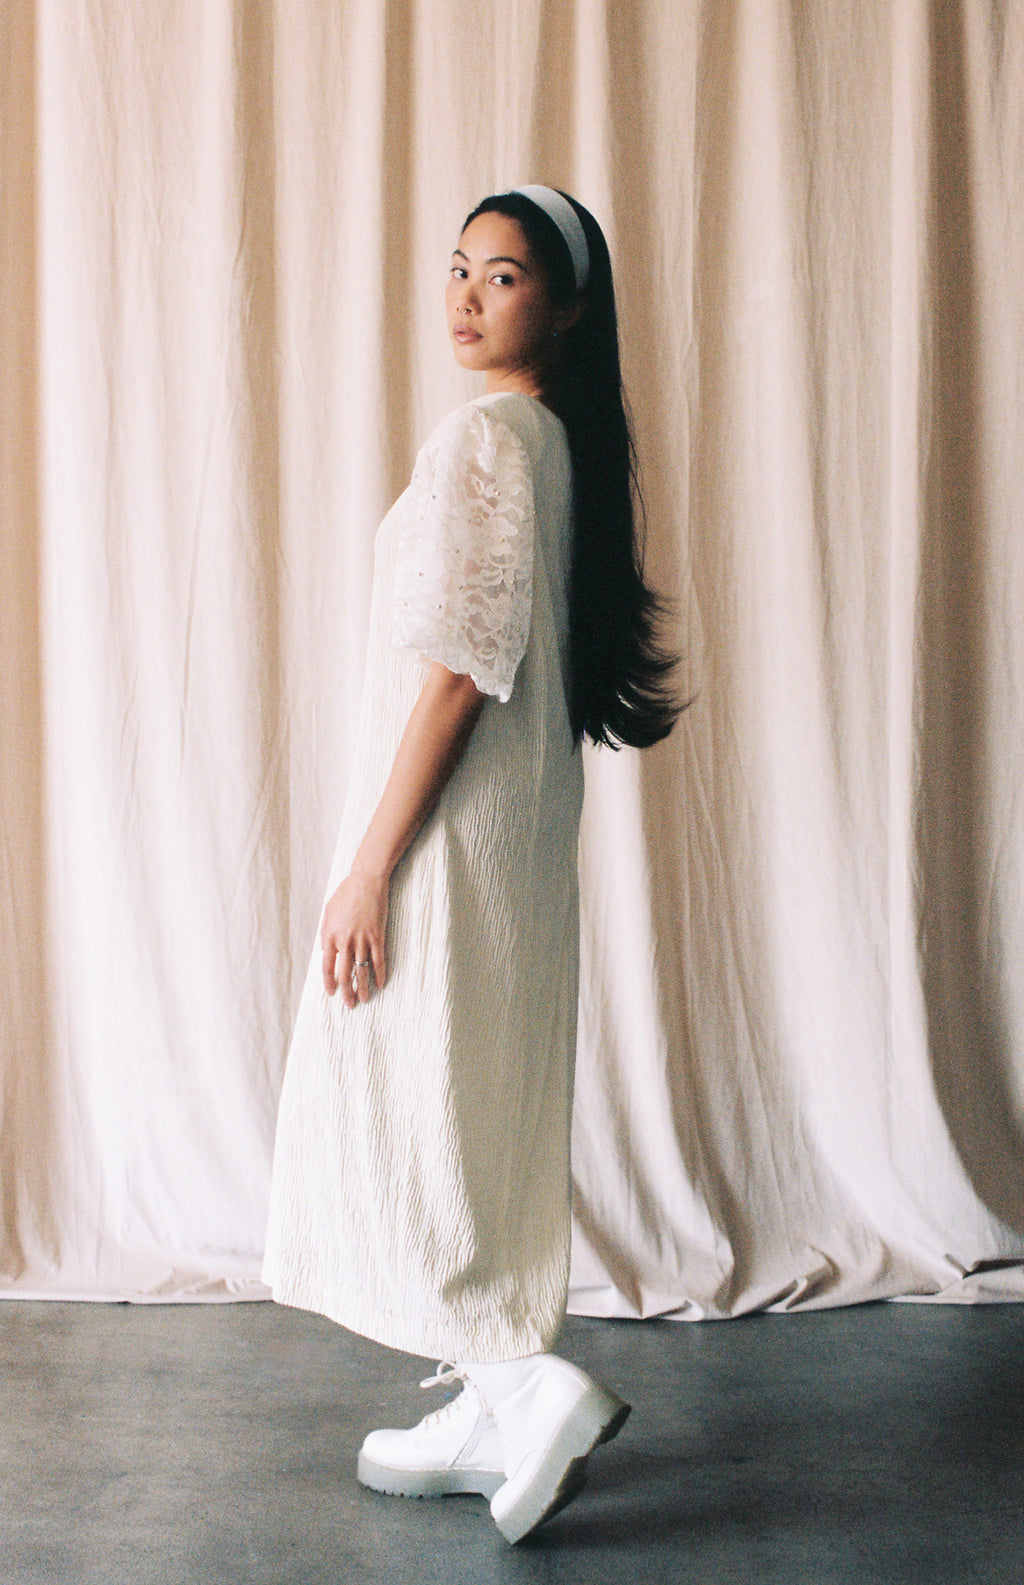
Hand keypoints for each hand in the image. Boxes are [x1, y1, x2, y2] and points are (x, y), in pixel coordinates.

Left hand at [320, 869, 388, 1007]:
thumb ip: (325, 934)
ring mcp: (362, 940)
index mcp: (330, 936)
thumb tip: (325, 952)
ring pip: (362, 970)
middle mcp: (345, 941)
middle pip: (345, 973)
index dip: (329, 982)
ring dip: (363, 988)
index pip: (327, 966)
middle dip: (347, 992)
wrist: (366, 882)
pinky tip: (380, 984)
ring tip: (364, 1000)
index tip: (331, 993)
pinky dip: (380, 974)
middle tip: (349, 1004)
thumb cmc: (345, 895)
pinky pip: (379, 960)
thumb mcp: (328, 913)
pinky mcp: (378, 937)